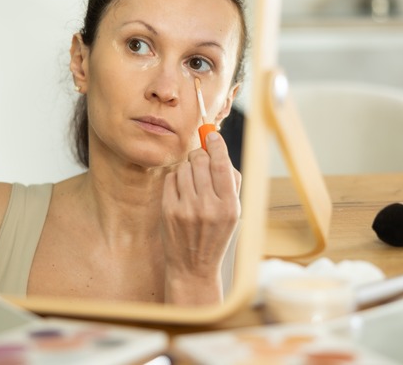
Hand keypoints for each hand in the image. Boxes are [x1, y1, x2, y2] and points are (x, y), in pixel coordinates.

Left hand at [161, 131, 241, 304]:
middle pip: (200, 160)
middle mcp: (208, 206)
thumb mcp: (233, 212)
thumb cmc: (216, 235)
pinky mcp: (169, 210)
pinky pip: (171, 178)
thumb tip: (218, 149)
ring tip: (192, 181)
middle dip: (200, 155)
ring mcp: (186, 208)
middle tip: (201, 160)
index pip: (222, 164)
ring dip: (188, 168)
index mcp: (229, 205)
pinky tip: (182, 191)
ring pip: (184, 167)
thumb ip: (230, 181)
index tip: (212, 135)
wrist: (193, 266)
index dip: (216, 144)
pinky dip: (176, 179)